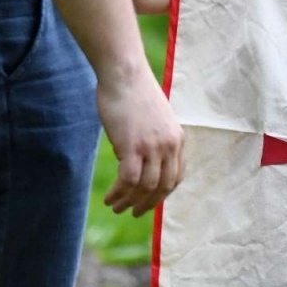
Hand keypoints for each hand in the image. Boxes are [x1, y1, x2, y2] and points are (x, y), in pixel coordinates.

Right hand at [96, 68, 183, 215]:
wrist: (124, 74)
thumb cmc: (134, 93)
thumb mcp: (153, 119)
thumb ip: (152, 140)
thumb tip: (135, 162)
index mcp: (178, 138)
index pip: (176, 176)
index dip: (163, 193)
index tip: (150, 201)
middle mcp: (170, 145)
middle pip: (163, 187)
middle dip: (148, 204)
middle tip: (134, 212)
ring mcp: (153, 146)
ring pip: (145, 188)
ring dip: (129, 202)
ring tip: (116, 207)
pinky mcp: (133, 146)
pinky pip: (128, 180)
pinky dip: (118, 193)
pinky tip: (109, 198)